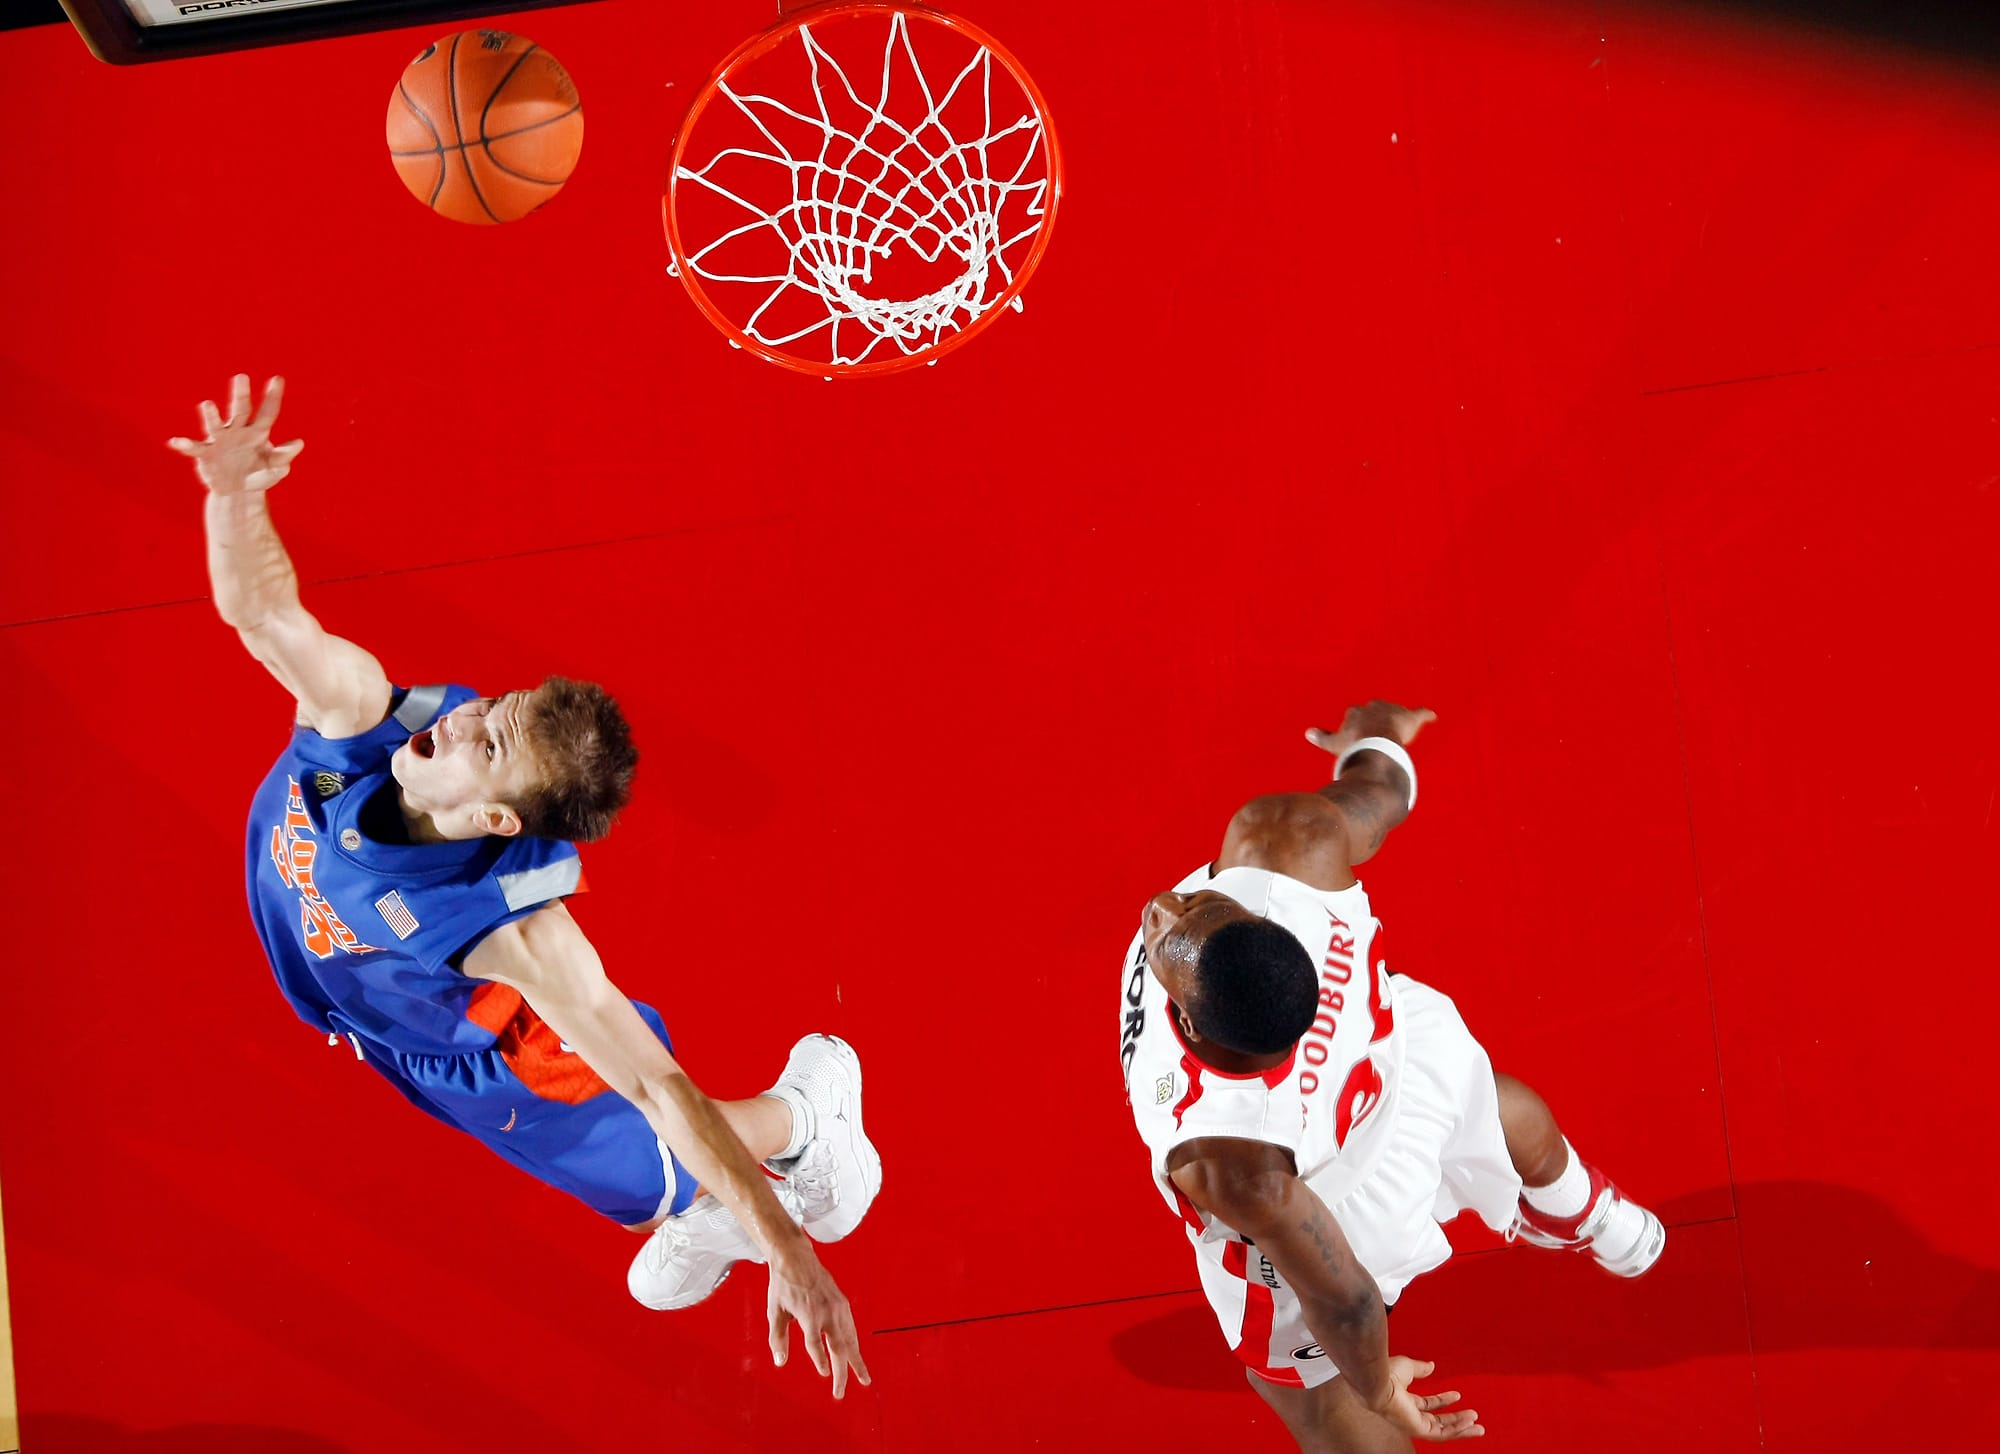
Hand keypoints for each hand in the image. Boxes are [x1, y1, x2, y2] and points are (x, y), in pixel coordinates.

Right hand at [168, 374, 302, 494]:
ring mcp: (220, 440)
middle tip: (241, 377)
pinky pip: (194, 448)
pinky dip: (185, 445)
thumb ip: (284, 456)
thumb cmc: (258, 475)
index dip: (273, 397)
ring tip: (207, 404)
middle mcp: (238, 431)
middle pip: (240, 410)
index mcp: (257, 432)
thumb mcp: (274, 468)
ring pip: (215, 424)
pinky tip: (176, 442)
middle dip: (241, 394)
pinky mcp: (206, 454)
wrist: (238, 492)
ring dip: (211, 415)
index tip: (278, 379)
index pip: (268, 412)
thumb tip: (299, 443)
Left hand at [766, 1242, 871, 1399]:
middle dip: (842, 1372)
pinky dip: (854, 1344)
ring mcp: (838, 1306)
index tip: (825, 1374)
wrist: (796, 1257)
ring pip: (850, 1339)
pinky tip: (855, 1354)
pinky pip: (851, 1328)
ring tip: (863, 1378)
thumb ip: (777, 1338)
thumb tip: (780, 1361)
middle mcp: (827, 1311)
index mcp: (809, 1313)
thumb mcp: (775, 1312)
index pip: (816, 1343)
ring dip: (856, 1360)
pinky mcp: (842, 1303)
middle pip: (839, 1346)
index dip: (820, 1360)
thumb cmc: (783, 1285)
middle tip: (840, 1392)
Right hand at [1305, 700, 1435, 761]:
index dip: (1358, 726)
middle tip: (1378, 733)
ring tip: (1401, 729)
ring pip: (1396, 712)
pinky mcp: (1410, 718)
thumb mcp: (1335, 743)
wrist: (1375, 745)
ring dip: (1397, 720)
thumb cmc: (1354, 744)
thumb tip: (1308, 732)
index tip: (1358, 736)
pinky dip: (1426, 715)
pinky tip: (1432, 716)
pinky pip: (1420, 714)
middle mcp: (1375, 706)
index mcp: (1357, 711)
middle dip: (1377, 719)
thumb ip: (1322, 737)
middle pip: (1376, 710)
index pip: (1356, 714)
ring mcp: (1393, 711)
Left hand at [1376, 1356, 1482, 1441]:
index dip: (1443, 1400)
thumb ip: (1420, 1369)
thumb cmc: (1385, 1373)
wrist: (1378, 1381)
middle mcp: (1408, 1413)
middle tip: (1473, 1417)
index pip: (1427, 1404)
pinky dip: (1456, 1430)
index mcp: (1404, 1399)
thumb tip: (1431, 1366)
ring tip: (1477, 1425)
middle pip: (1437, 1420)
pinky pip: (1441, 1433)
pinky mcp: (1417, 1429)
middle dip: (1456, 1419)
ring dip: (1461, 1428)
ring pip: (1442, 1430)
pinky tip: (1468, 1424)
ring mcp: (1412, 1423)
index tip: (1457, 1394)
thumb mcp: (1407, 1367)